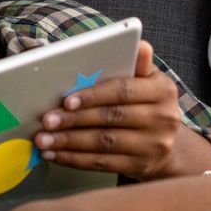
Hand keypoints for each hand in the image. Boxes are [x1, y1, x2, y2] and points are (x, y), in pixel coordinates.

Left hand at [33, 41, 210, 180]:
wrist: (167, 144)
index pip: (124, 91)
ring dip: (69, 142)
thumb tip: (139, 43)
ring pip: (103, 143)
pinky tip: (56, 154)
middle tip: (46, 120)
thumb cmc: (147, 104)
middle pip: (111, 118)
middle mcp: (163, 118)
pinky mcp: (140, 167)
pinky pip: (102, 163)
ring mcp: (153, 146)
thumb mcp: (148, 80)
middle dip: (74, 120)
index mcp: (162, 90)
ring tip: (43, 139)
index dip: (94, 96)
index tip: (67, 101)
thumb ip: (137, 63)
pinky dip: (75, 159)